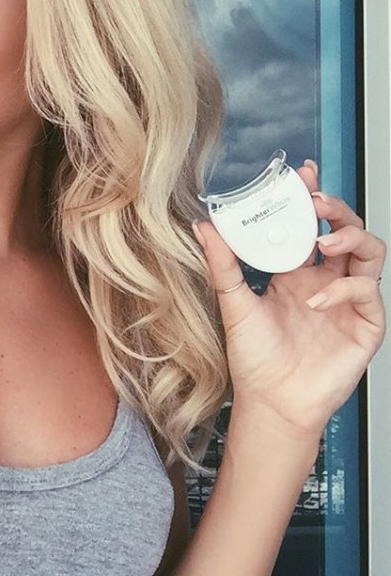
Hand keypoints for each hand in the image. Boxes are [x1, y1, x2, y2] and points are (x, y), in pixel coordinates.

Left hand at [193, 160, 386, 437]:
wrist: (270, 402)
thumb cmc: (254, 358)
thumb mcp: (234, 303)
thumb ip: (223, 264)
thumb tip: (204, 226)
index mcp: (296, 272)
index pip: (309, 225)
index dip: (310, 198)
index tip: (301, 174)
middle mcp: (325, 280)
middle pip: (345, 229)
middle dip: (335, 208)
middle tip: (316, 200)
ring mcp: (348, 301)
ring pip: (370, 252)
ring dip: (351, 236)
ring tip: (324, 239)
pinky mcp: (365, 325)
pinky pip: (367, 293)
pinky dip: (343, 290)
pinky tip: (315, 300)